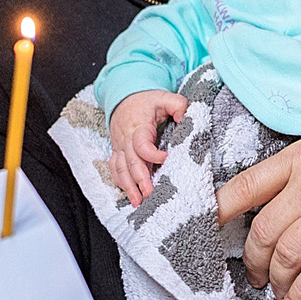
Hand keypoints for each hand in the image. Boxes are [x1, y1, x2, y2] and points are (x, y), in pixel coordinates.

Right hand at [106, 91, 188, 205]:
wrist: (124, 99)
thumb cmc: (146, 101)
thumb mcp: (164, 97)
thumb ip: (178, 105)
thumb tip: (185, 118)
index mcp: (138, 127)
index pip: (141, 144)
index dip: (152, 154)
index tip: (166, 158)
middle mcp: (126, 139)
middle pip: (130, 162)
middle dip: (139, 179)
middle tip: (149, 194)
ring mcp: (119, 147)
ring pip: (120, 169)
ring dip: (128, 186)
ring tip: (138, 202)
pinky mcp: (117, 152)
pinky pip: (115, 169)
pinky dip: (120, 182)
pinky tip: (129, 194)